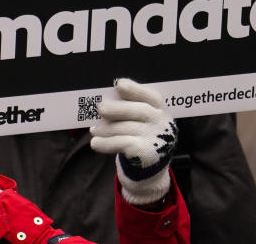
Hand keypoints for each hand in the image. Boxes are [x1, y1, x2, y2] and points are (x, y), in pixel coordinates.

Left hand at [90, 78, 177, 205]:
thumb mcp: (143, 122)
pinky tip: (95, 143)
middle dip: (117, 109)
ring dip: (106, 128)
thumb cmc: (142, 138)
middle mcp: (161, 123)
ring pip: (126, 128)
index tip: (119, 84)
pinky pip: (121, 144)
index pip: (151, 96)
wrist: (150, 171)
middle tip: (99, 108)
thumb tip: (104, 101)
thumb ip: (129, 110)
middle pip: (138, 111)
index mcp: (161, 110)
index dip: (135, 89)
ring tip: (94, 130)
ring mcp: (155, 139)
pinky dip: (106, 143)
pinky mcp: (146, 153)